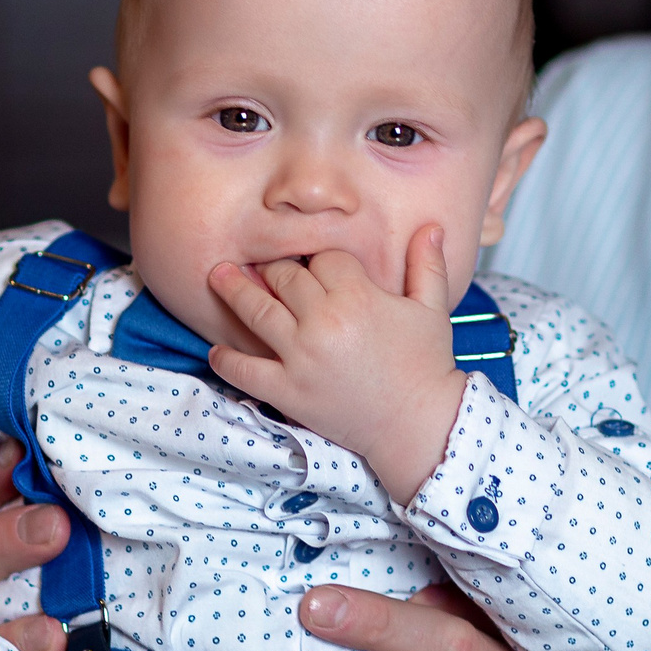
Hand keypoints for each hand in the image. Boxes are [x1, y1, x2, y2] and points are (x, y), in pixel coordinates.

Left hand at [205, 227, 470, 502]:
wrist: (418, 424)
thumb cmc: (426, 365)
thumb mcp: (433, 310)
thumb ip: (428, 265)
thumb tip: (434, 225)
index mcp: (358, 296)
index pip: (323, 257)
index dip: (319, 257)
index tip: (315, 263)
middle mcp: (323, 321)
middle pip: (285, 277)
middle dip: (275, 268)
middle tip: (262, 264)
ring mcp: (301, 357)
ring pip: (256, 311)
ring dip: (233, 291)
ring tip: (217, 276)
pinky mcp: (287, 391)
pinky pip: (245, 370)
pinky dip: (227, 359)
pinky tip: (216, 350)